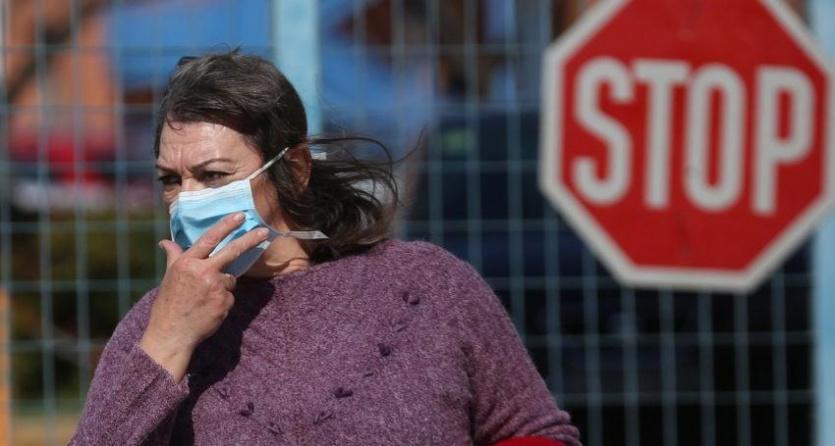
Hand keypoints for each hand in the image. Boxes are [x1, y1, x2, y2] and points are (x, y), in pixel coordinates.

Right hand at [138, 212, 268, 380]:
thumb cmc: (169, 304)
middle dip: (250, 240)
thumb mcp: (169, 277)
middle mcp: (203, 271)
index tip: (240, 216)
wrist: (172, 333)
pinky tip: (210, 308)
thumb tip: (165, 241)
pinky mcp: (225, 302)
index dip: (226, 225)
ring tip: (204, 298)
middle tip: (264, 232)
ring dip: (223, 285)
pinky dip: (223, 300)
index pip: (210, 238)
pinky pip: (230, 295)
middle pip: (232, 251)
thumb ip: (174, 257)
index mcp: (187, 263)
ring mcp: (215, 287)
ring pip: (230, 278)